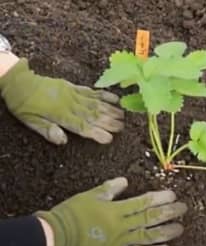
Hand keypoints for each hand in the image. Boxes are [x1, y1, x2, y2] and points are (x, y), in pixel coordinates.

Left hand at [0, 56, 123, 143]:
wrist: (20, 82)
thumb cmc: (25, 106)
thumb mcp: (30, 121)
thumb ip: (47, 130)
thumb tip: (63, 141)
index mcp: (60, 115)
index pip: (82, 126)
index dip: (96, 132)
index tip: (109, 139)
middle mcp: (70, 104)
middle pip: (93, 114)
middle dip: (109, 121)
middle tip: (123, 127)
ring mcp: (74, 94)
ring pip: (95, 103)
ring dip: (110, 109)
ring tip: (123, 115)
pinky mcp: (74, 86)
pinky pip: (91, 91)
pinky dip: (104, 95)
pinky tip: (115, 98)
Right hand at [36, 177, 186, 245]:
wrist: (57, 237)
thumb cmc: (73, 214)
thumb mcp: (91, 195)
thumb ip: (109, 189)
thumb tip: (125, 181)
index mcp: (116, 209)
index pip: (143, 202)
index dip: (160, 199)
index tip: (173, 195)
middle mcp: (122, 226)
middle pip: (150, 219)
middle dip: (169, 213)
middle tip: (183, 209)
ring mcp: (121, 242)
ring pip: (148, 237)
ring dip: (166, 232)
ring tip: (180, 228)